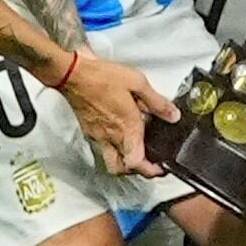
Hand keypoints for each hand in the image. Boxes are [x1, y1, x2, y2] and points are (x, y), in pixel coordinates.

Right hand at [58, 51, 170, 175]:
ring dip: (124, 163)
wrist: (73, 74)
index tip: (161, 167)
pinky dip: (113, 149)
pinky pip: (102, 148)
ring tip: (137, 152)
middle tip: (150, 163)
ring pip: (110, 162)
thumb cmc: (102, 77)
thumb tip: (173, 115)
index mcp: (126, 127)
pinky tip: (120, 135)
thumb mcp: (138, 83)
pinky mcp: (89, 131)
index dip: (151, 170)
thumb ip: (157, 102)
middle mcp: (110, 136)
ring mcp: (97, 136)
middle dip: (137, 171)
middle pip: (121, 169)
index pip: (136, 163)